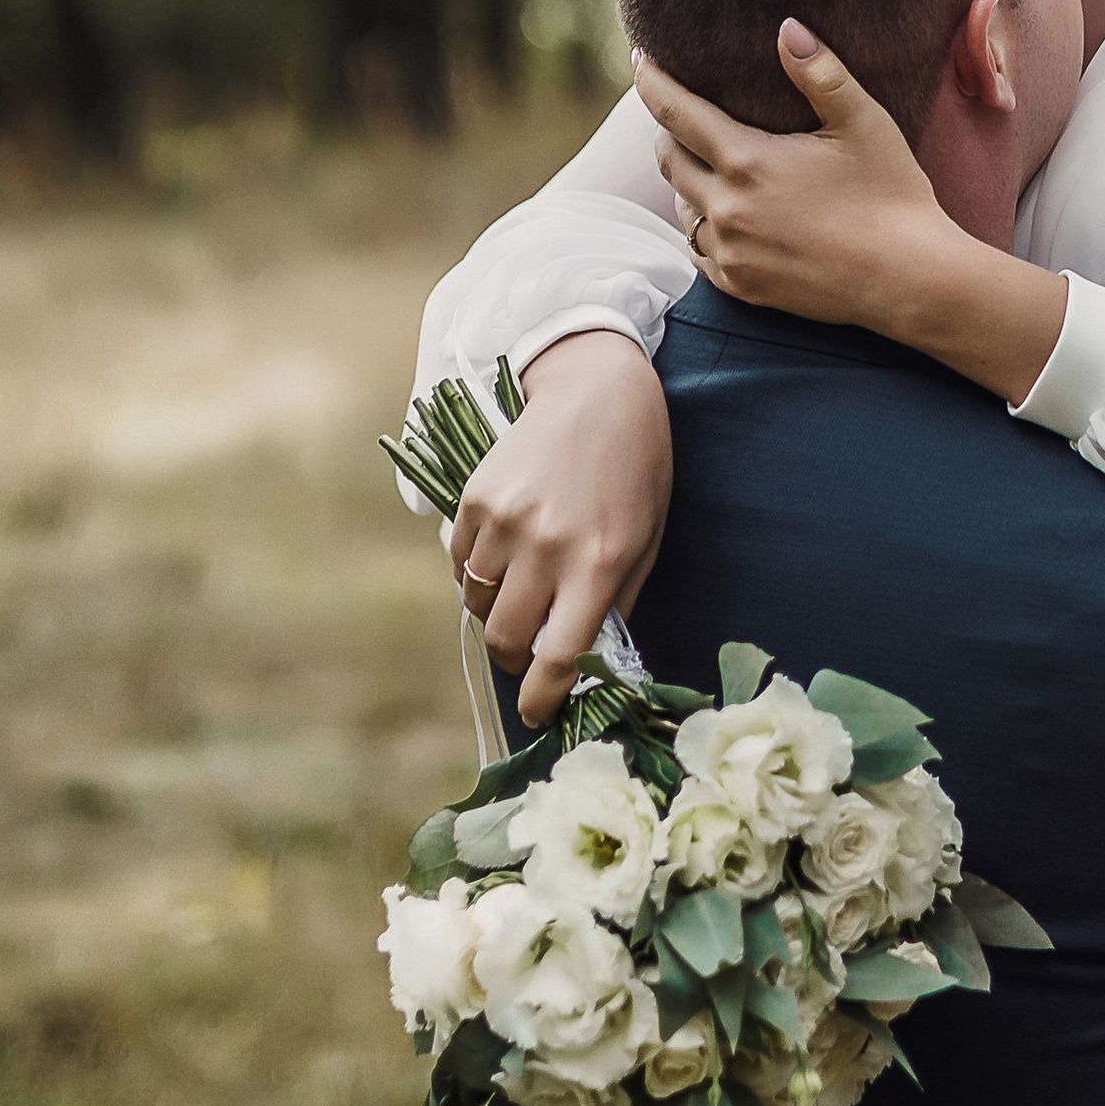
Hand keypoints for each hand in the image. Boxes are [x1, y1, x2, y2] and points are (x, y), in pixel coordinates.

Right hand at [449, 328, 671, 726]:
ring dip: (492, 612)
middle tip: (525, 651)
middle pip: (505, 638)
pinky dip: (474, 572)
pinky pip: (460, 562)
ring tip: (519, 589)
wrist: (598, 390)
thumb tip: (585, 664)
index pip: (561, 656)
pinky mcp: (476, 498)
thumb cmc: (635, 472)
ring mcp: (506, 520)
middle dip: (512, 658)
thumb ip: (614, 604)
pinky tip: (503, 551)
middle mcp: (548, 546)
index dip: (543, 698)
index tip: (535, 715)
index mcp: (599, 563)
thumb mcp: (645, 541)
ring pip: (475, 603)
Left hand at [634, 26, 1067, 401]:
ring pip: (682, 206)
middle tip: (682, 110)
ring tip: (708, 161)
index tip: (641, 58)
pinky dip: (704, 225)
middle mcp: (728, 209)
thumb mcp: (862, 122)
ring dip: (687, 180)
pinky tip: (726, 213)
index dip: (653, 82)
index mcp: (749, 162)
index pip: (676, 113)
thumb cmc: (892, 194)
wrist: (910, 278)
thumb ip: (820, 72)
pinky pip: (700, 249)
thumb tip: (787, 26)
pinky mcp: (741, 286)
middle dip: (669, 129)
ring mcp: (731, 252)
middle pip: (669, 159)